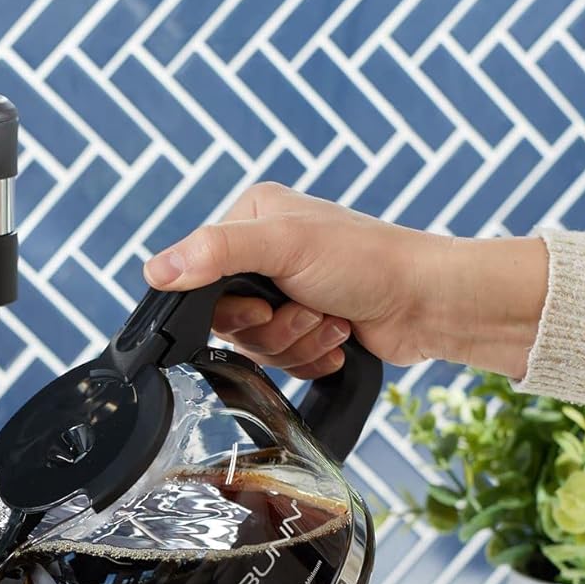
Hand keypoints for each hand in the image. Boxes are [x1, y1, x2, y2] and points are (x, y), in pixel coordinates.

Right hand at [144, 183, 546, 380]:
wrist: (429, 302)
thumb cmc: (369, 260)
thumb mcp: (285, 244)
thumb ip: (216, 252)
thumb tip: (156, 270)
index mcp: (250, 219)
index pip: (199, 277)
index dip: (229, 307)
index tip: (265, 303)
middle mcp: (263, 254)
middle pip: (227, 320)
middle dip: (273, 328)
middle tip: (309, 308)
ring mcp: (285, 292)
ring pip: (255, 347)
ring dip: (297, 344)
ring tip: (332, 320)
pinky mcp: (305, 327)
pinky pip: (281, 364)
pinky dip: (311, 359)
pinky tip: (339, 337)